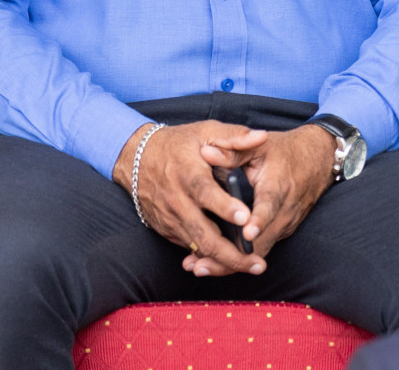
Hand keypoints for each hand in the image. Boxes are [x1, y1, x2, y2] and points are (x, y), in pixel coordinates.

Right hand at [112, 120, 269, 276]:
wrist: (136, 158)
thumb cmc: (180, 143)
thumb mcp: (207, 131)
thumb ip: (235, 136)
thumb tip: (262, 136)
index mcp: (189, 175)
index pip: (207, 194)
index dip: (226, 208)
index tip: (246, 218)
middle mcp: (178, 202)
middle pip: (204, 234)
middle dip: (231, 253)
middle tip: (258, 263)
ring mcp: (171, 219)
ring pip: (198, 248)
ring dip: (223, 261)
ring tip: (251, 267)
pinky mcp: (167, 229)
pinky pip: (190, 247)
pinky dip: (208, 258)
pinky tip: (230, 265)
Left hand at [184, 124, 335, 276]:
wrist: (320, 159)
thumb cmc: (285, 151)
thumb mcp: (260, 145)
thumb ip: (232, 151)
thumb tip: (205, 152)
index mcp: (279, 185)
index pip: (270, 205)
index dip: (259, 220)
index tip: (247, 234)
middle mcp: (286, 209)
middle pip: (261, 241)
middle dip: (231, 256)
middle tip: (200, 265)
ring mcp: (286, 223)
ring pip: (260, 251)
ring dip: (230, 262)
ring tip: (199, 267)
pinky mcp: (284, 231)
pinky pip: (262, 248)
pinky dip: (240, 258)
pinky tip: (213, 262)